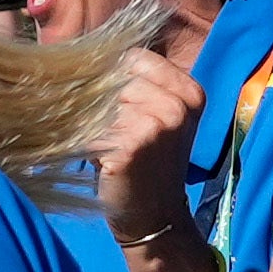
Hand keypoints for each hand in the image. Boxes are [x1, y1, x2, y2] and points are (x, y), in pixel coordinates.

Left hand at [90, 48, 212, 241]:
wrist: (155, 217)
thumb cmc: (149, 164)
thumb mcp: (158, 117)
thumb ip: (136, 85)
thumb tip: (85, 54)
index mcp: (189, 91)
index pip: (132, 58)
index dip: (111, 77)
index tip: (111, 103)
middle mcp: (177, 104)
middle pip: (113, 79)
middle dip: (97, 101)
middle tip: (104, 130)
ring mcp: (157, 124)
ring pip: (98, 102)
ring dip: (88, 121)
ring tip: (102, 144)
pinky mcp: (131, 145)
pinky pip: (89, 128)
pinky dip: (83, 141)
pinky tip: (97, 157)